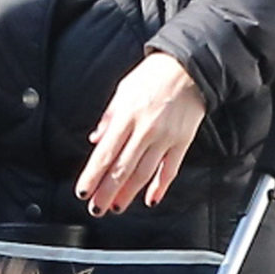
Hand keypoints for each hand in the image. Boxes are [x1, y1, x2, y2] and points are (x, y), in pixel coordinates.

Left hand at [75, 53, 205, 215]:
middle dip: (106, 193)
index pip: (105, 154)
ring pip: (143, 173)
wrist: (191, 65)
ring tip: (116, 207)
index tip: (83, 192)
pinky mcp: (182, 142)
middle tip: (96, 209)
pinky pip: (169, 170)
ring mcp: (165, 138)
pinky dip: (160, 187)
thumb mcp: (124, 89)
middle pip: (122, 169)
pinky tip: (150, 199)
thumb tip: (95, 140)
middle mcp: (145, 129)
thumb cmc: (155, 75)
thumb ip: (109, 117)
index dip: (92, 176)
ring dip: (128, 194)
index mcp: (127, 116)